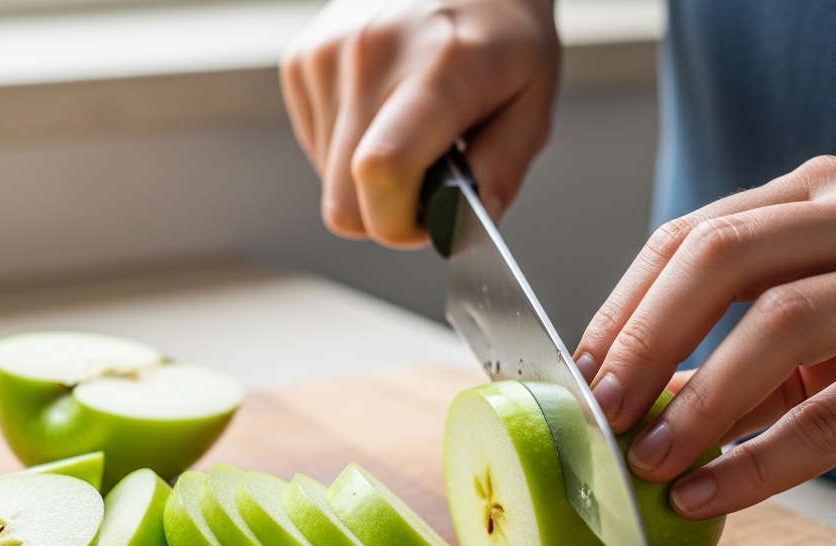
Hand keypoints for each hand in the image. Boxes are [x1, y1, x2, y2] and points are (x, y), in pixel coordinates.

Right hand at [280, 0, 559, 246]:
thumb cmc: (501, 28)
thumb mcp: (534, 97)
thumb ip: (503, 169)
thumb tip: (463, 228)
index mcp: (438, 69)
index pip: (382, 171)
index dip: (400, 223)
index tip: (430, 219)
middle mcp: (370, 57)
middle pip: (344, 201)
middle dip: (387, 213)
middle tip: (429, 182)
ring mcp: (327, 56)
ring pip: (327, 182)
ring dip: (368, 179)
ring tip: (409, 129)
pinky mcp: (301, 60)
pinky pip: (314, 147)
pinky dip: (347, 148)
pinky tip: (382, 111)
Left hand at [573, 155, 835, 518]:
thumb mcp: (819, 314)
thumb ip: (727, 347)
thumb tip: (626, 401)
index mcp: (817, 196)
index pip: (691, 235)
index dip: (624, 306)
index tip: (578, 370)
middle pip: (722, 259)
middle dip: (644, 340)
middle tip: (600, 410)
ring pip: (778, 327)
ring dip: (697, 404)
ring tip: (646, 461)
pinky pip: (834, 418)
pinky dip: (758, 462)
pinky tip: (709, 494)